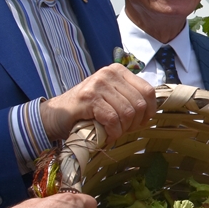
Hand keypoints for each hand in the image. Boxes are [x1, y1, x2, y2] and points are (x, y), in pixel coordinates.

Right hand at [39, 64, 156, 144]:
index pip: (148, 91)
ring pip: (127, 112)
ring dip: (123, 129)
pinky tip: (107, 136)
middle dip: (135, 123)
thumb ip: (129, 98)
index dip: (149, 111)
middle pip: (138, 103)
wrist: (55, 115)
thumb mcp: (112, 98)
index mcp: (118, 71)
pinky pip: (112, 119)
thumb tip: (152, 111)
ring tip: (114, 133)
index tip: (140, 123)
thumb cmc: (87, 110)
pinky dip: (113, 132)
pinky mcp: (88, 98)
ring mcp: (98, 84)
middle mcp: (109, 73)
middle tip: (124, 131)